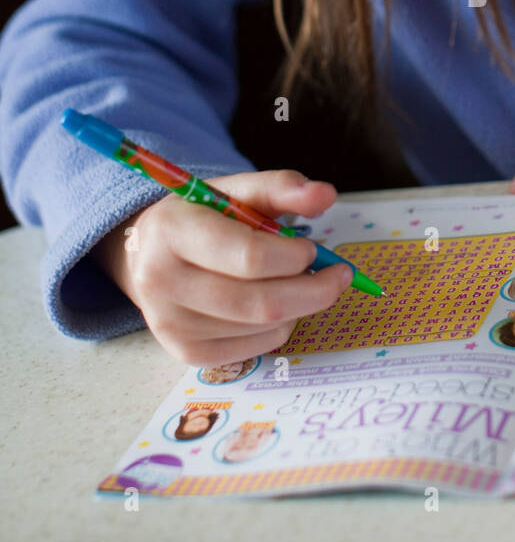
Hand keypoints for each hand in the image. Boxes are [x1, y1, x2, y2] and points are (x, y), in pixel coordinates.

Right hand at [91, 169, 350, 364]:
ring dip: (297, 307)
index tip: (312, 248)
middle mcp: (161, 282)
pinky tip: (274, 305)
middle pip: (260, 303)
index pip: (249, 256)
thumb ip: (281, 188)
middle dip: (313, 291)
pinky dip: (280, 327)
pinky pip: (254, 348)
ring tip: (296, 282)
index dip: (293, 256)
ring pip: (262, 327)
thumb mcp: (235, 191)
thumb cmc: (201, 218)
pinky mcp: (185, 353)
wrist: (150, 253)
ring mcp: (171, 325)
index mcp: (171, 231)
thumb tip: (326, 194)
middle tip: (338, 276)